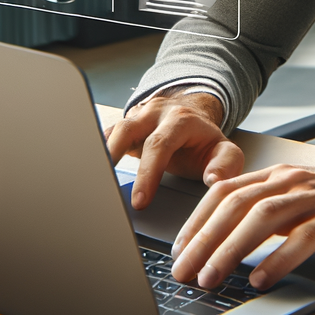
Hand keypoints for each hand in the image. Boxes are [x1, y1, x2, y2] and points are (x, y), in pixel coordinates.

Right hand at [104, 90, 243, 209]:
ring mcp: (138, 117)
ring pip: (113, 128)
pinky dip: (95, 150)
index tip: (140, 201)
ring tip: (91, 179)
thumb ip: (226, 164)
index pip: (160, 144)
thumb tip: (214, 180)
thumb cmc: (203, 140)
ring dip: (101, 153)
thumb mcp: (223, 150)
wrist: (192, 113)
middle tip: (107, 195)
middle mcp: (156, 114)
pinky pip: (106, 135)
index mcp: (181, 120)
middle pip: (129, 131)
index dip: (147, 173)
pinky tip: (88, 170)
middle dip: (115, 162)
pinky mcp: (125, 126)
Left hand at [169, 163, 314, 290]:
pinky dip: (278, 259)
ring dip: (231, 248)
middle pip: (236, 205)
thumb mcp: (296, 198)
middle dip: (204, 238)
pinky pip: (302, 238)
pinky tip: (260, 278)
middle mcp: (290, 182)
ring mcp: (314, 198)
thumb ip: (264, 211)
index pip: (225, 192)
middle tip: (183, 269)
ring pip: (263, 217)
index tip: (178, 249)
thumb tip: (221, 242)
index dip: (196, 220)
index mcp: (276, 176)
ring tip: (211, 276)